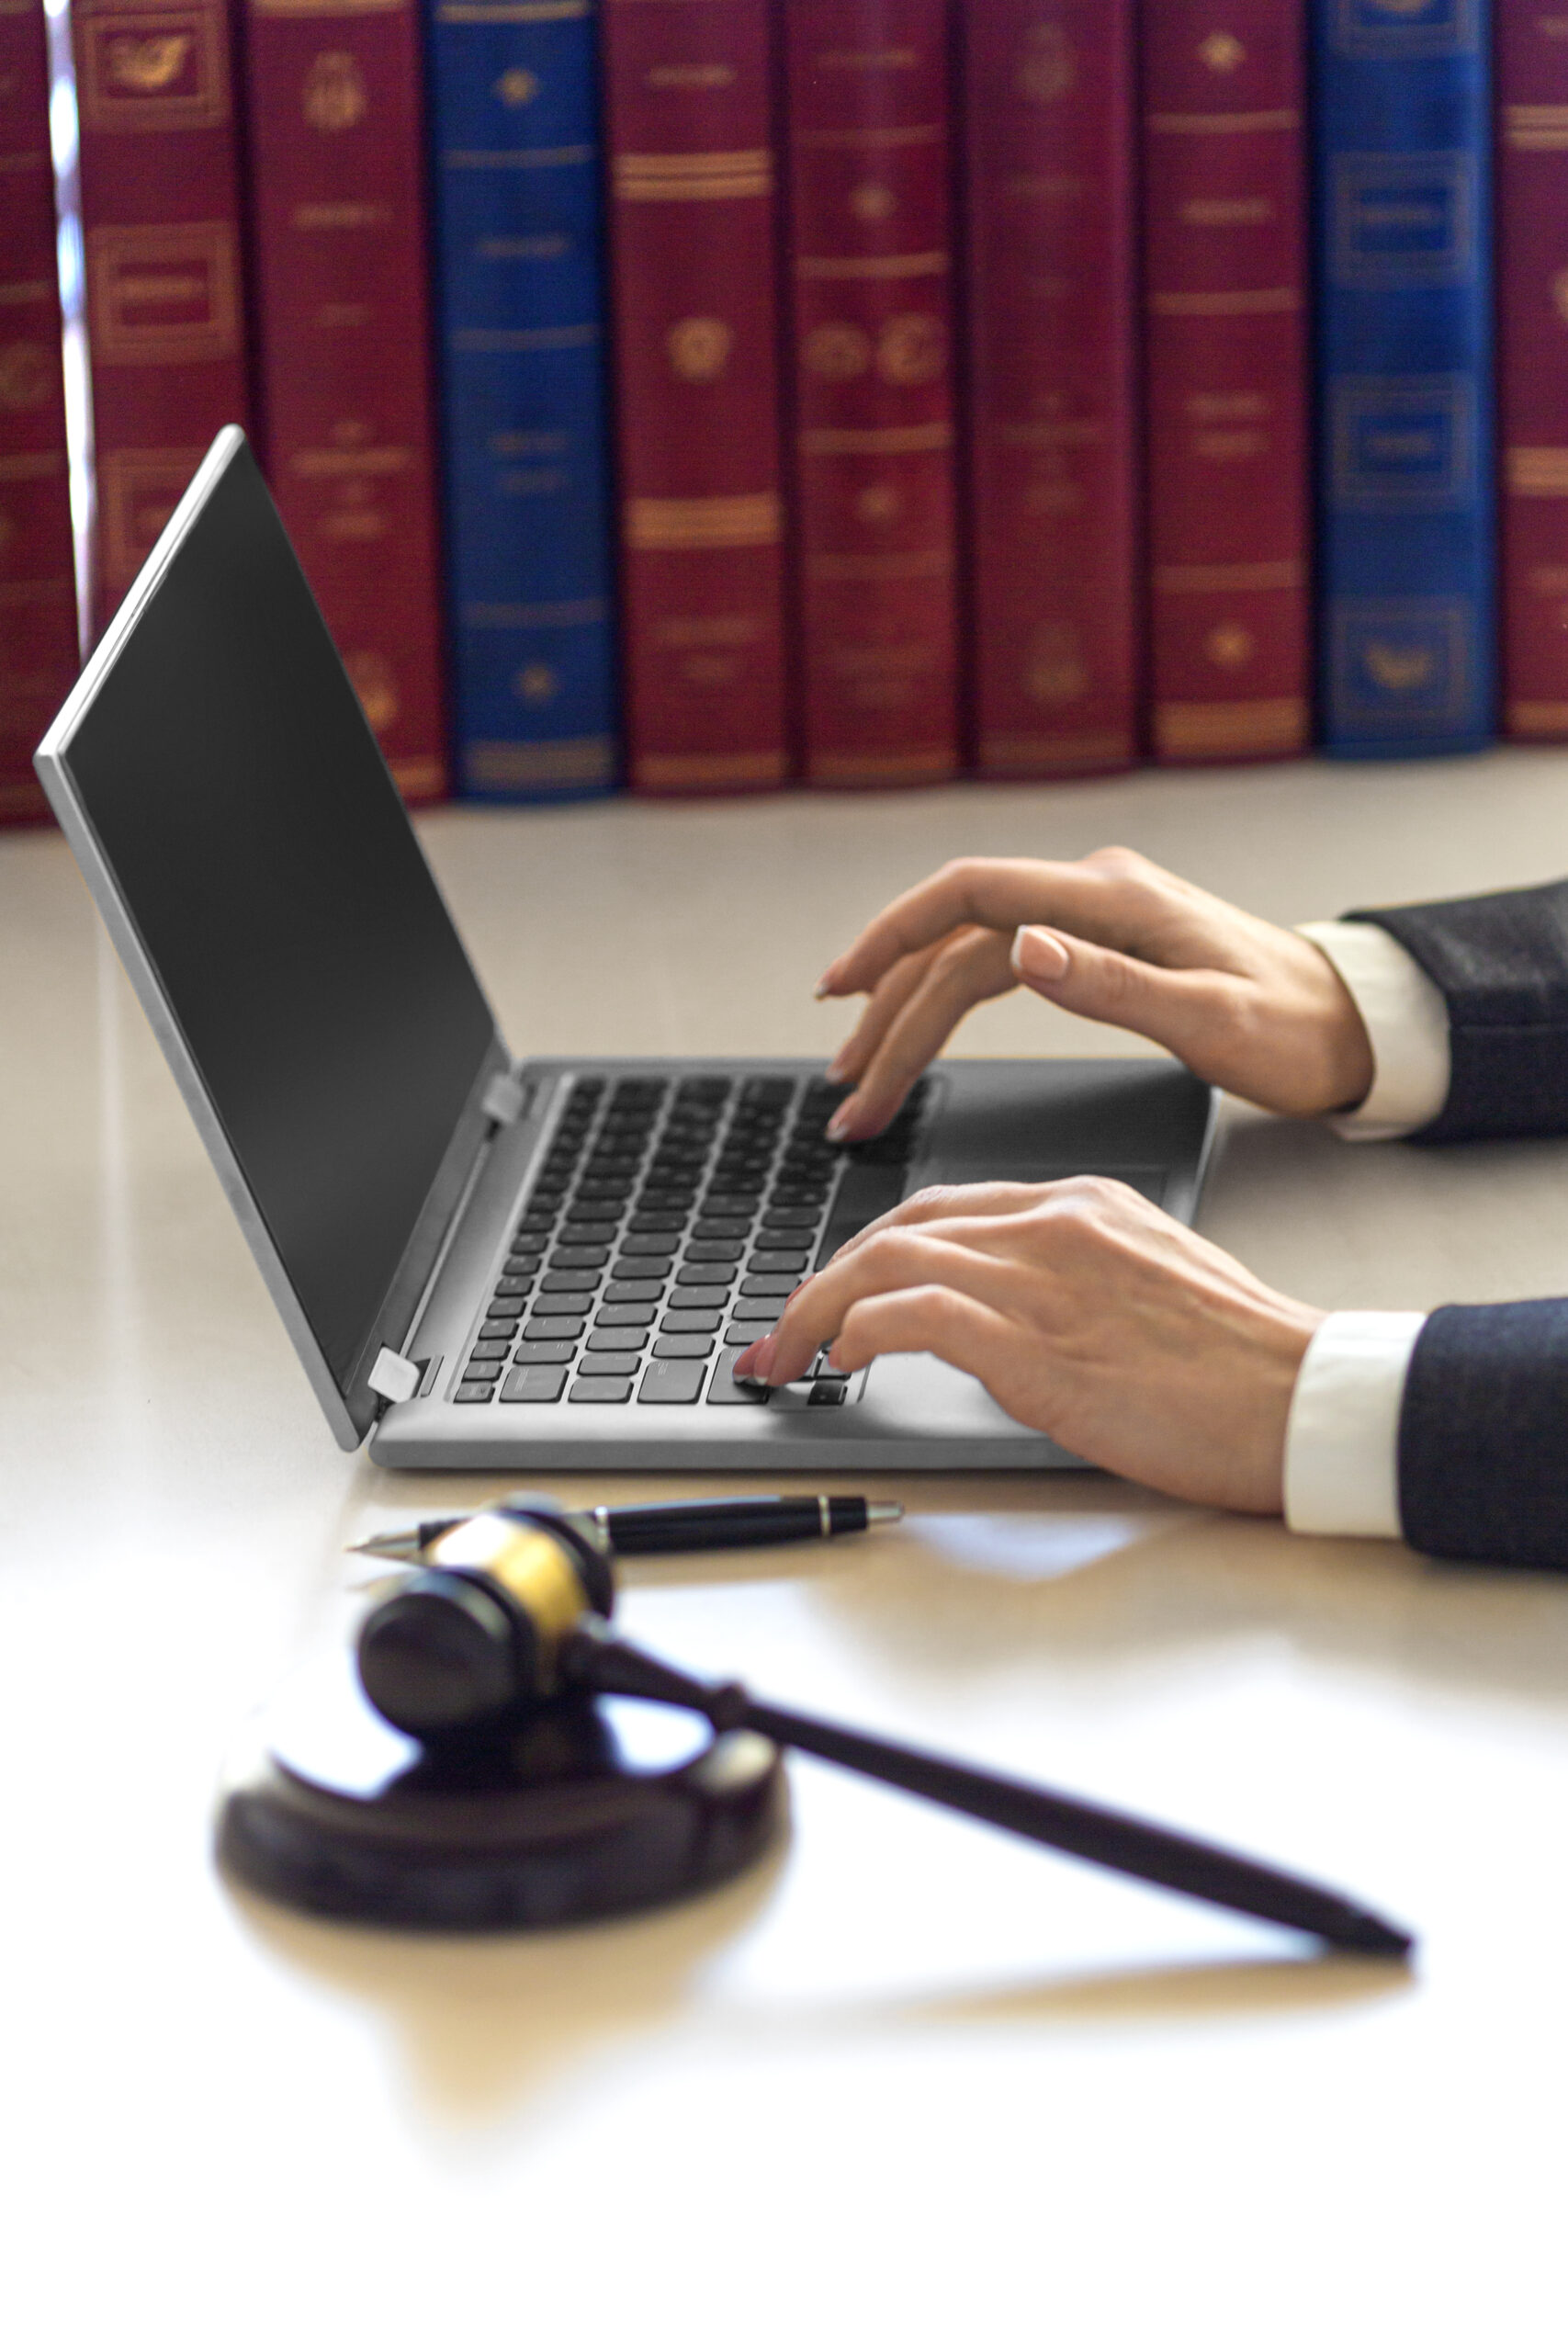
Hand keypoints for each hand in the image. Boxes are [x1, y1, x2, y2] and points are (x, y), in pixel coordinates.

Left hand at [732, 1179, 1323, 1512]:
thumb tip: (1008, 1318)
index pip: (944, 1208)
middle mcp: (1053, 1226)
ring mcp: (1042, 1278)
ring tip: (786, 1357)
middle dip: (823, 1282)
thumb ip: (1076, 1280)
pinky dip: (861, 1332)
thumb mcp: (1153, 1285)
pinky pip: (914, 1314)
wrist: (1303, 1398)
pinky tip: (844, 1360)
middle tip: (783, 1334)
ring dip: (817, 1312)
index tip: (835, 1294)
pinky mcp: (1035, 1341)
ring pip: (888, 1262)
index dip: (871, 1251)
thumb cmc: (1244, 1364)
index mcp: (1082, 1206)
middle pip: (899, 1228)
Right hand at [814, 847, 1374, 1138]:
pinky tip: (914, 1035)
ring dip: (908, 1018)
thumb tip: (1021, 950)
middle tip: (848, 1085)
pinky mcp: (1096, 944)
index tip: (842, 990)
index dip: (893, 935)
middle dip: (890, 1010)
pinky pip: (995, 966)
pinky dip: (946, 1006)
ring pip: (967, 958)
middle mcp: (1092, 893)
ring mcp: (1091, 916)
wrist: (1351, 1026)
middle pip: (955, 937)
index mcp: (1113, 898)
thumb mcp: (1211, 1020)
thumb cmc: (1294, 1029)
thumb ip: (1113, 986)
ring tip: (863, 1079)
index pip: (971, 894)